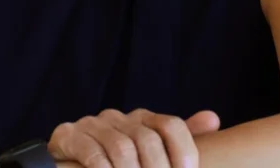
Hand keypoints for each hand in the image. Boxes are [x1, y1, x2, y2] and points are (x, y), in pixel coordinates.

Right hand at [49, 108, 219, 167]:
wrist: (66, 163)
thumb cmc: (114, 161)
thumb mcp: (147, 152)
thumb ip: (177, 141)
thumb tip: (213, 119)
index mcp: (141, 119)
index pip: (171, 125)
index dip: (184, 151)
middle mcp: (118, 117)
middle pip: (147, 139)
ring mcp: (91, 125)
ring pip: (121, 148)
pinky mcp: (68, 135)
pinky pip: (92, 153)